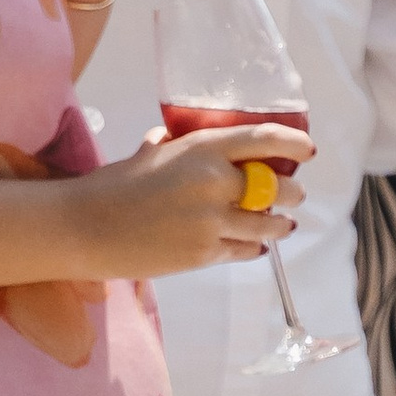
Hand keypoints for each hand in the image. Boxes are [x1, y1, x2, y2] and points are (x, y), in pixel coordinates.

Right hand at [73, 119, 312, 277]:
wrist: (87, 227)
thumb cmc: (116, 183)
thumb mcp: (152, 151)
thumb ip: (180, 145)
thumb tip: (186, 141)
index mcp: (202, 148)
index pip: (263, 139)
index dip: (293, 143)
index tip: (308, 149)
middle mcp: (213, 182)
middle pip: (274, 186)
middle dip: (291, 191)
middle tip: (295, 192)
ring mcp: (209, 222)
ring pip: (264, 224)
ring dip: (279, 223)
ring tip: (284, 223)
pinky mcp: (202, 255)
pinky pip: (242, 251)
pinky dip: (253, 248)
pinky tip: (256, 246)